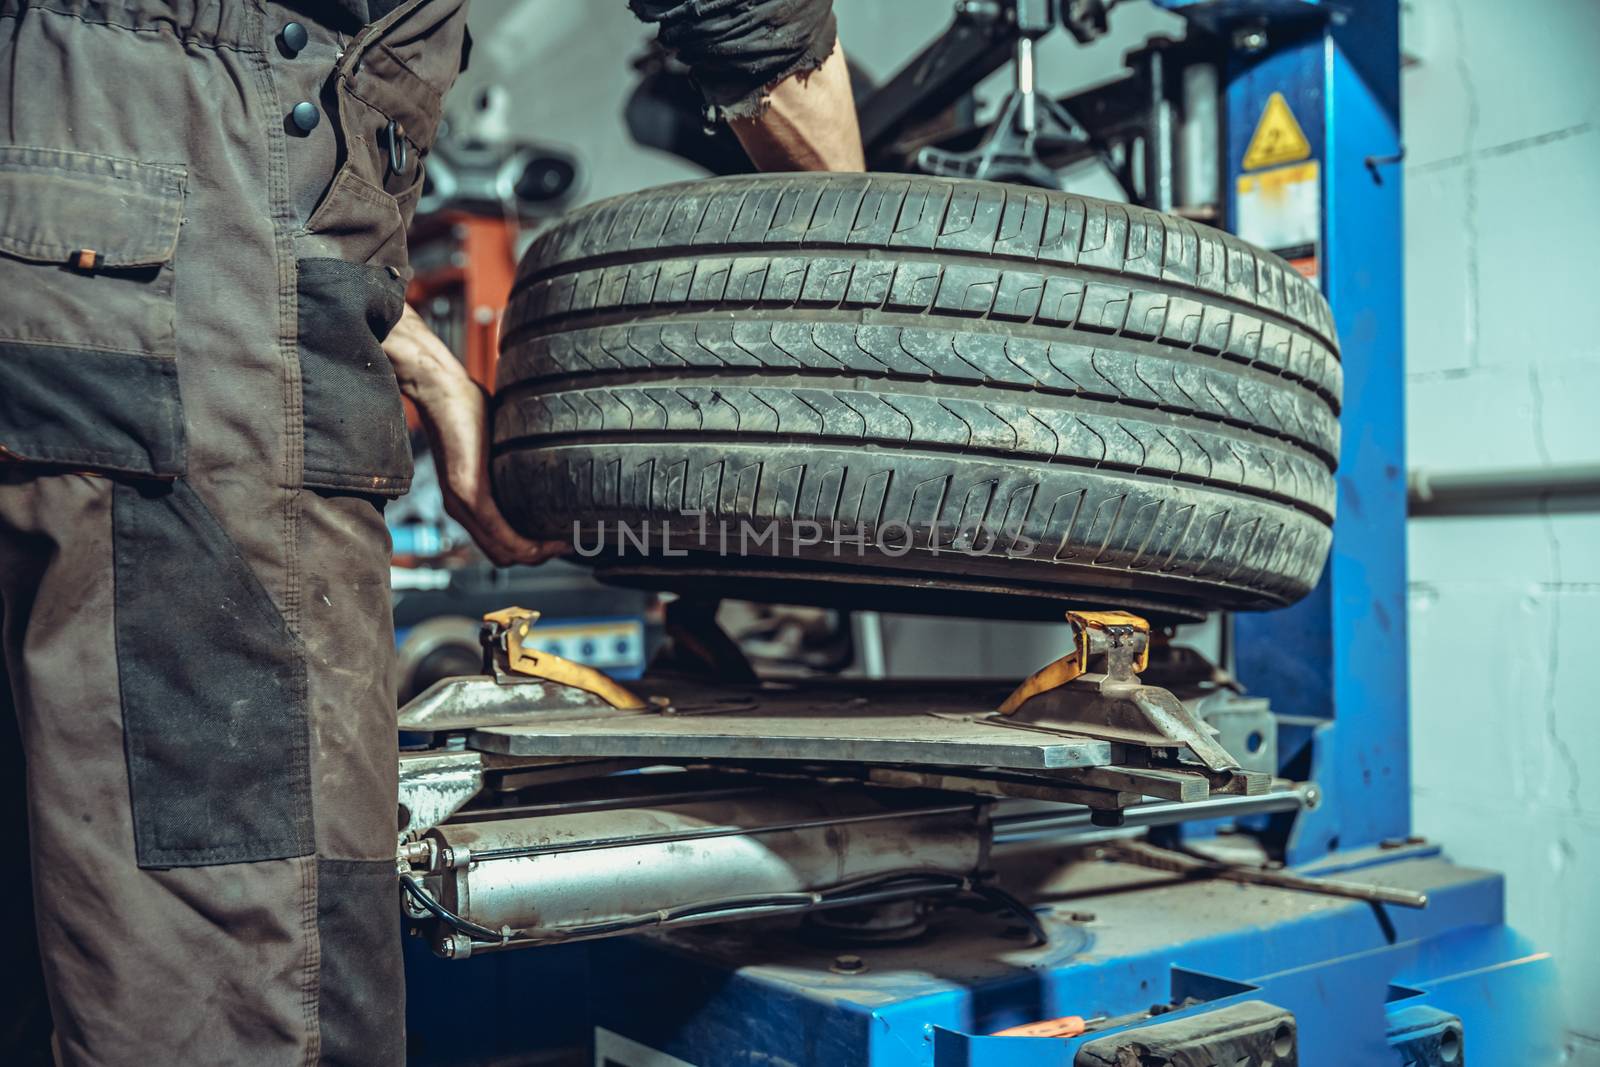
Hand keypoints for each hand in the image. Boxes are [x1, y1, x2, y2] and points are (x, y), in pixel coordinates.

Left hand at [382, 306, 567, 566]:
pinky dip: (527, 544)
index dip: (532, 550)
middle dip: (540, 556)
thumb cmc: (463, 407)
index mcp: (467, 500)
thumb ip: (508, 459)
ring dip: (537, 554)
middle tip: (567, 541)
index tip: (560, 536)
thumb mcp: (490, 443)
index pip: (501, 544)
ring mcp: (463, 503)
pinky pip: (500, 534)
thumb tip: (537, 456)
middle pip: (504, 556)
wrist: (438, 390)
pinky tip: (549, 538)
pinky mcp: (468, 492)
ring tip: (564, 541)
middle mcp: (462, 509)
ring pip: (504, 553)